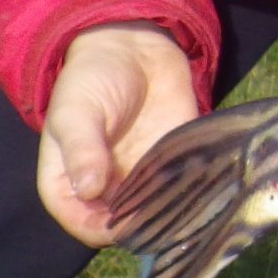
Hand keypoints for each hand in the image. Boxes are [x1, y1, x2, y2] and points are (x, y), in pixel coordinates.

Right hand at [37, 22, 199, 246]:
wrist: (132, 49)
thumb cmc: (91, 80)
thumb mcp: (76, 112)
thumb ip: (81, 150)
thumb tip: (88, 189)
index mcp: (70, 184)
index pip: (82, 223)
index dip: (100, 229)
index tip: (122, 224)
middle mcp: (107, 190)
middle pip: (123, 225)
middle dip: (141, 225)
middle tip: (161, 212)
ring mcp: (143, 179)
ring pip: (157, 212)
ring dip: (172, 212)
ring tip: (186, 203)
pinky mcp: (175, 163)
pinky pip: (185, 188)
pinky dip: (195, 192)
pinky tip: (207, 188)